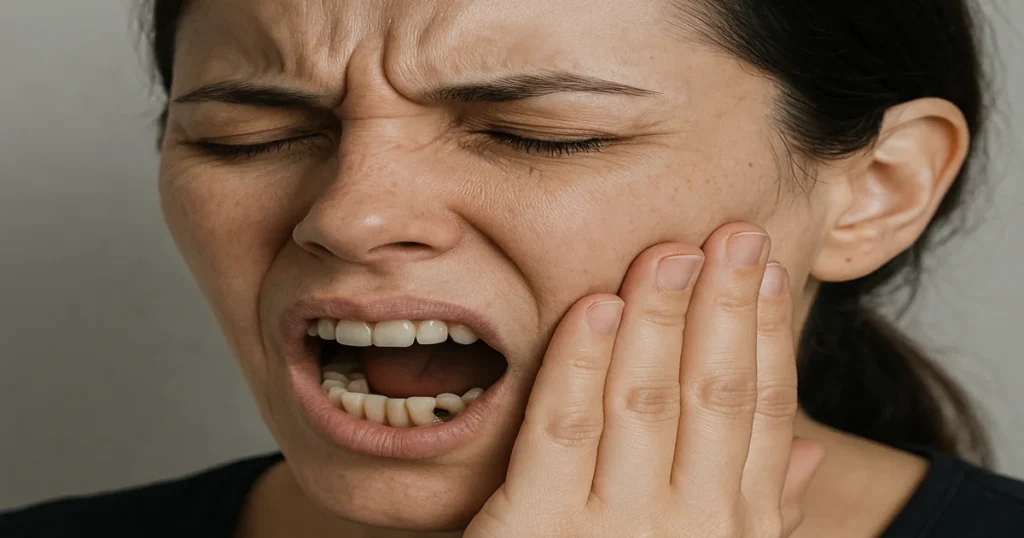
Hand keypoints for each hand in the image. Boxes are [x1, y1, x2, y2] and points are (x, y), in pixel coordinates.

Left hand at [465, 223, 825, 537]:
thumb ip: (758, 512)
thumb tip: (813, 455)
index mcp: (733, 528)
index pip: (763, 412)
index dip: (767, 335)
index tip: (768, 269)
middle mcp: (688, 526)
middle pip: (713, 395)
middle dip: (724, 308)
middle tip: (732, 233)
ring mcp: (613, 529)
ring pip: (643, 400)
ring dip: (661, 318)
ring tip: (672, 251)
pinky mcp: (534, 529)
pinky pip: (562, 431)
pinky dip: (580, 364)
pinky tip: (598, 306)